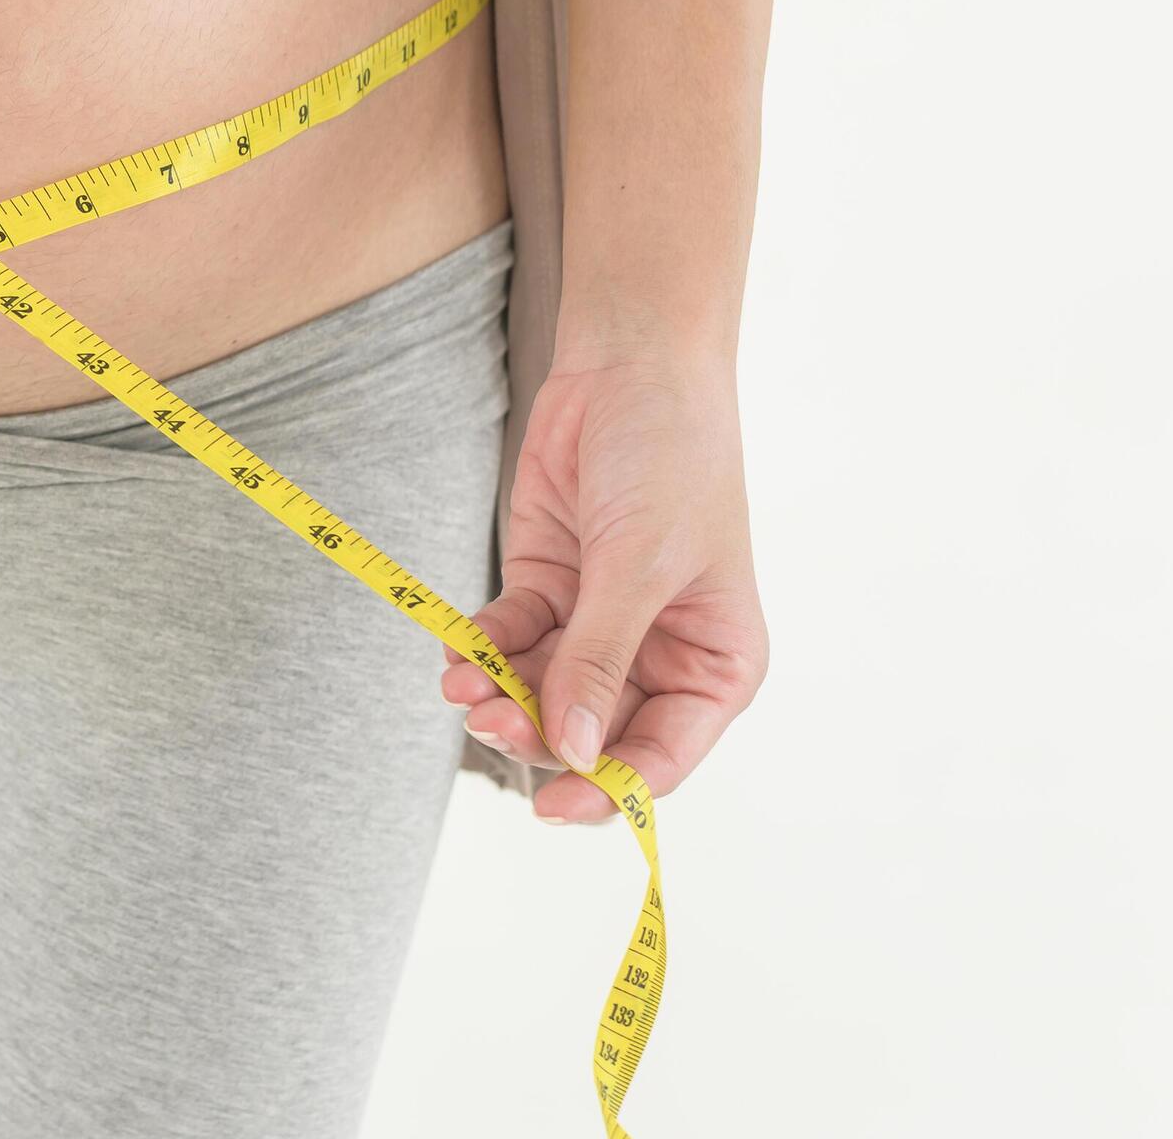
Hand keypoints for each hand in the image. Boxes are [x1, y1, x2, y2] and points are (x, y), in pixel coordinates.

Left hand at [441, 348, 768, 823]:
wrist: (627, 366)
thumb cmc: (669, 460)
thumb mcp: (639, 567)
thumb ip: (599, 661)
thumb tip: (572, 754)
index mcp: (716, 666)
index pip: (661, 758)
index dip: (607, 790)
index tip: (548, 807)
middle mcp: (659, 656)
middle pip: (588, 732)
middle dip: (536, 732)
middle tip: (486, 717)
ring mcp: (599, 624)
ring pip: (541, 693)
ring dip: (498, 694)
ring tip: (459, 683)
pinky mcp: (549, 588)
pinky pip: (509, 642)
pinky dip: (480, 650)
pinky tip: (456, 651)